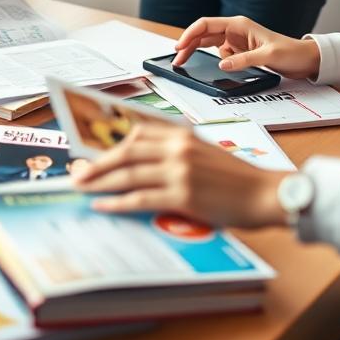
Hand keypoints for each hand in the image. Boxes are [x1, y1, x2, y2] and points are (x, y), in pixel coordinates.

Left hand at [72, 123, 284, 228]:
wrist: (263, 194)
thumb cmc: (234, 177)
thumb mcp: (202, 151)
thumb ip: (173, 149)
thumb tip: (138, 157)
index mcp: (182, 133)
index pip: (137, 133)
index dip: (111, 142)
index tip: (91, 151)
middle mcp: (178, 147)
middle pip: (127, 151)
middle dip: (98, 162)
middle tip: (77, 172)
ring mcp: (180, 171)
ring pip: (129, 174)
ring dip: (101, 182)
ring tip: (82, 188)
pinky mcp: (183, 196)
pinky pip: (141, 198)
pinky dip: (118, 202)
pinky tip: (103, 205)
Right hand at [173, 15, 320, 79]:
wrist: (304, 59)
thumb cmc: (290, 52)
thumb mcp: (267, 56)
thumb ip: (244, 60)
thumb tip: (222, 65)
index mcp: (238, 24)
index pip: (206, 25)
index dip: (190, 34)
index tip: (179, 47)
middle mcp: (234, 30)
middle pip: (203, 34)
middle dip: (188, 44)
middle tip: (177, 59)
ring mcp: (236, 41)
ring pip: (208, 44)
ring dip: (196, 51)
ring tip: (184, 63)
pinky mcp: (239, 51)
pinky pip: (219, 54)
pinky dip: (211, 59)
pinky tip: (211, 66)